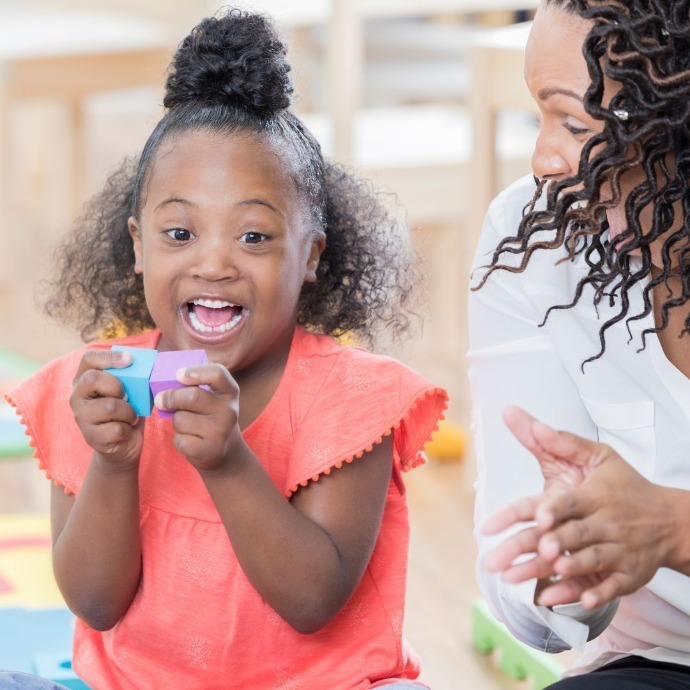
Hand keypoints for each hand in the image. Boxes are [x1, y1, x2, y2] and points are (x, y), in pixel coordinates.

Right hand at [71, 349, 142, 466]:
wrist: (124, 443)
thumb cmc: (127, 409)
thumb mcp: (130, 390)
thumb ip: (132, 377)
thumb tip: (147, 364)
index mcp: (85, 379)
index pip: (89, 359)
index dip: (109, 357)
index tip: (130, 360)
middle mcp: (77, 396)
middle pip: (92, 379)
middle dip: (117, 386)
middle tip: (128, 396)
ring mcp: (81, 418)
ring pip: (109, 407)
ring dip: (129, 411)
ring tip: (130, 416)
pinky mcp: (91, 437)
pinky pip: (116, 428)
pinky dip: (128, 428)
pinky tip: (126, 429)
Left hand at [153, 363, 243, 471]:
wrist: (225, 450)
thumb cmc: (211, 417)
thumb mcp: (212, 398)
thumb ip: (195, 386)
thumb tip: (163, 385)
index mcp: (230, 392)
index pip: (218, 374)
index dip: (196, 372)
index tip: (178, 374)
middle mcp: (229, 410)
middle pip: (192, 397)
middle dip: (171, 397)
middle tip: (160, 399)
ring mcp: (220, 431)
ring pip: (181, 419)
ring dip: (176, 421)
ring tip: (187, 425)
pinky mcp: (208, 450)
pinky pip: (179, 439)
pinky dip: (178, 439)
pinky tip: (189, 440)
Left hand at [484, 406, 676, 608]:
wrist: (669, 519)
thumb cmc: (624, 485)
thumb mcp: (597, 457)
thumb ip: (558, 441)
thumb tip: (514, 415)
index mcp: (595, 496)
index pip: (571, 502)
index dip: (555, 509)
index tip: (537, 516)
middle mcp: (606, 524)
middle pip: (576, 534)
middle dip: (557, 542)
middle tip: (538, 549)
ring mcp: (618, 550)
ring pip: (593, 560)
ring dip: (573, 568)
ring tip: (549, 571)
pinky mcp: (627, 574)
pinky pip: (612, 586)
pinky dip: (596, 593)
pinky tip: (578, 601)